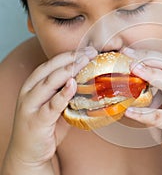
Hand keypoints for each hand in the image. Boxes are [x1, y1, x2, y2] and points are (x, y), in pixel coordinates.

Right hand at [5, 47, 96, 167]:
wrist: (29, 153)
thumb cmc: (45, 126)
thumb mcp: (56, 105)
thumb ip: (67, 94)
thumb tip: (90, 83)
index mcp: (34, 86)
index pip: (50, 65)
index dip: (68, 55)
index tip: (86, 50)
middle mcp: (29, 92)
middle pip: (50, 69)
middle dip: (70, 58)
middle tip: (89, 52)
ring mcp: (31, 106)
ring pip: (49, 83)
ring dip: (67, 71)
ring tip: (83, 62)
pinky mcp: (37, 120)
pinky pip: (51, 105)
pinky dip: (63, 94)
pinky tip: (73, 85)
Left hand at [122, 47, 161, 162]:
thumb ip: (154, 87)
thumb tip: (130, 75)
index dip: (148, 53)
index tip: (129, 50)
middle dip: (149, 58)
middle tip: (128, 56)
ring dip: (152, 74)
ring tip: (133, 69)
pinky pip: (157, 116)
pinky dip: (141, 113)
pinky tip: (128, 111)